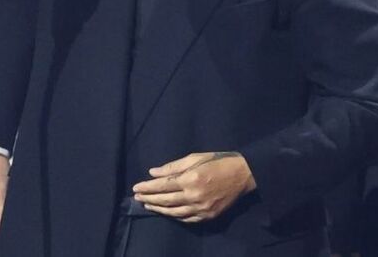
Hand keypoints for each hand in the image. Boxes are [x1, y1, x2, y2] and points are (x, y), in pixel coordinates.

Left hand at [132, 151, 256, 222]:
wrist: (242, 174)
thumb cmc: (217, 162)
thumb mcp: (194, 158)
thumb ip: (172, 167)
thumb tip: (153, 173)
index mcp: (190, 179)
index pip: (162, 186)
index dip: (147, 187)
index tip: (136, 188)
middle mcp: (194, 196)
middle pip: (166, 200)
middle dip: (149, 198)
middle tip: (137, 198)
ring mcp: (201, 208)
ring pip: (174, 212)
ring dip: (159, 209)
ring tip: (148, 205)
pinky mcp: (208, 215)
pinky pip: (187, 219)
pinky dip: (175, 216)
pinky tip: (167, 212)